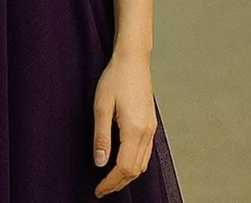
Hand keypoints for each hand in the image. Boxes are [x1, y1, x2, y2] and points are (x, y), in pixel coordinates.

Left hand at [91, 49, 156, 197]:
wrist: (133, 60)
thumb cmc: (115, 79)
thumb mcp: (101, 107)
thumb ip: (101, 137)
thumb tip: (100, 163)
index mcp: (134, 130)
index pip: (124, 168)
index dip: (111, 182)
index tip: (98, 190)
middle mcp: (147, 132)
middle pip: (136, 170)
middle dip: (119, 183)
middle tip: (101, 189)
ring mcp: (152, 129)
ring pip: (143, 163)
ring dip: (127, 176)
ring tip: (110, 180)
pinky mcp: (151, 124)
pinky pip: (146, 153)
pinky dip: (135, 164)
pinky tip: (123, 163)